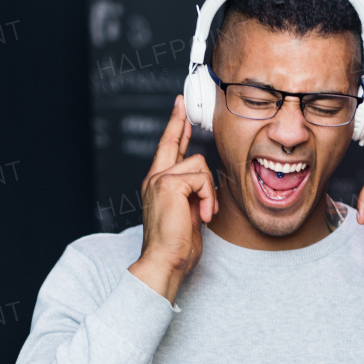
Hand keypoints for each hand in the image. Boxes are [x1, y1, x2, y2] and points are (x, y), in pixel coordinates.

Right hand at [127, 95, 217, 302]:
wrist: (166, 260)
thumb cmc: (178, 245)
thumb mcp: (188, 214)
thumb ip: (192, 194)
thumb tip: (205, 185)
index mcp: (158, 185)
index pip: (167, 150)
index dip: (174, 129)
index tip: (179, 110)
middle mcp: (155, 178)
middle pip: (173, 142)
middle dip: (179, 122)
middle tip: (182, 103)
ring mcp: (160, 179)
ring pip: (199, 166)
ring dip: (209, 191)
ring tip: (204, 213)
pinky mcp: (169, 184)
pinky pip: (201, 179)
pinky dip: (208, 198)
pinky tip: (202, 216)